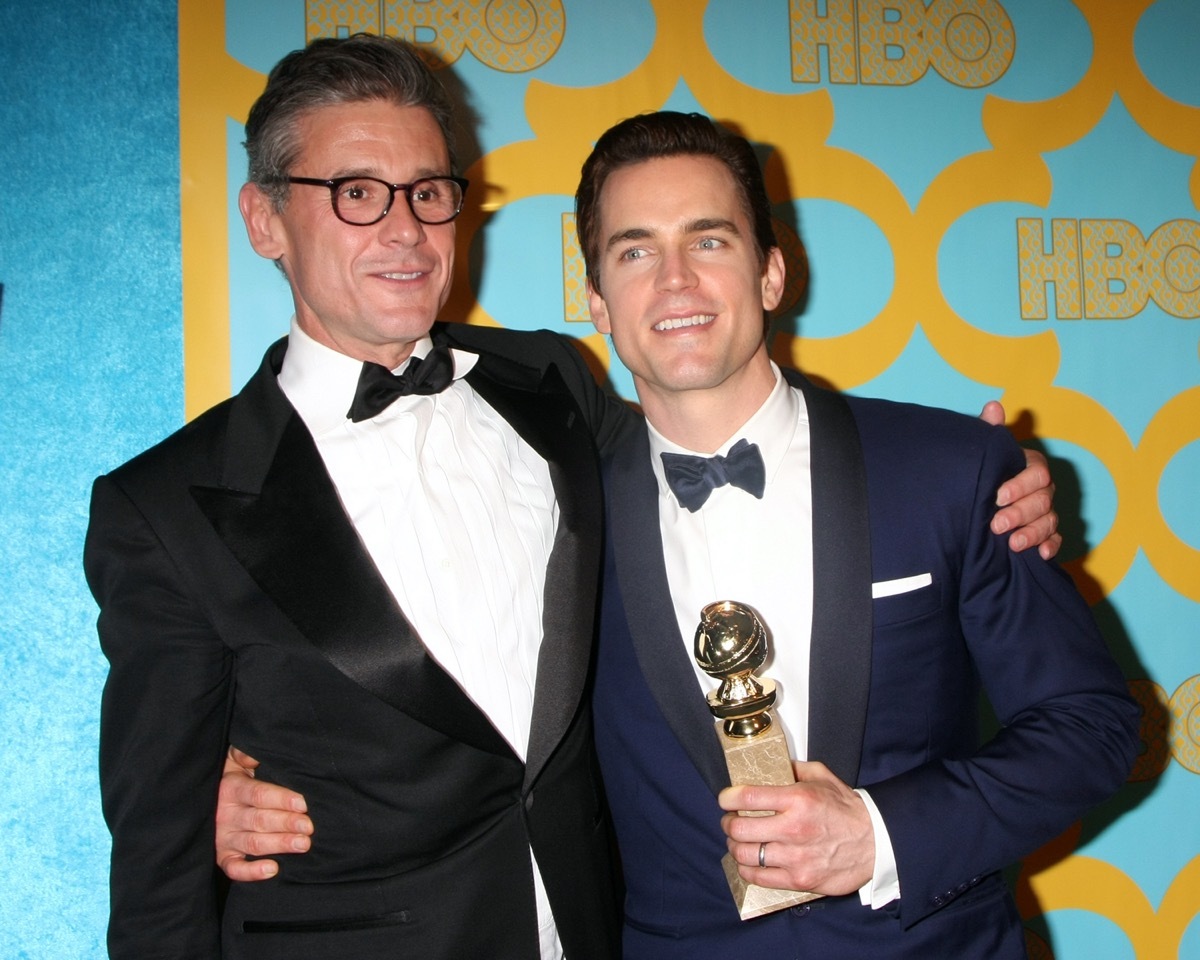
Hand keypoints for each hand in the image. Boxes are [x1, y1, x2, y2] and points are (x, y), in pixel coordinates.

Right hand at [216, 746, 312, 881]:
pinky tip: (273, 869)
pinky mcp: (222, 857)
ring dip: (278, 844)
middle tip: (309, 827)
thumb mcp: (234, 761)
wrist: (202, 803)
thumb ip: (245, 754)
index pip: (258, 794)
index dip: (280, 799)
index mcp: (231, 788)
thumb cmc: (231, 778)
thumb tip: (256, 750)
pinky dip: (251, 872)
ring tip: (303, 844)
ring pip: (253, 843)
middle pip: (259, 820)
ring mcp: (223, 838)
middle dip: (286, 823)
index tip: (303, 803)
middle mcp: (225, 814)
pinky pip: (234, 869)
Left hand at [718, 761, 873, 896]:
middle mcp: (793, 828)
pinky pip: (759, 877)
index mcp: (798, 799)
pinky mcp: (799, 879)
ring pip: (745, 854)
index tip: (725, 799)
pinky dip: (746, 870)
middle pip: (740, 827)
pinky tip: (748, 862)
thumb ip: (794, 769)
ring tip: (738, 841)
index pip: (748, 796)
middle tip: (730, 821)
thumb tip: (772, 765)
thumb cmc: (847, 810)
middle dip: (728, 823)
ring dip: (735, 846)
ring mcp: (795, 856)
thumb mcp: (822, 777)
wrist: (876, 842)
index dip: (728, 797)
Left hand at [978, 401, 1060, 558]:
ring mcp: (1046, 511)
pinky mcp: (1046, 532)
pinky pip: (1056, 539)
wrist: (977, 498)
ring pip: (1049, 521)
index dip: (1020, 485)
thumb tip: (993, 406)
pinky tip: (1040, 555)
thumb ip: (990, 432)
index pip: (1037, 473)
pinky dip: (1050, 547)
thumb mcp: (985, 452)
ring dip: (1033, 533)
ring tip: (1012, 544)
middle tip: (996, 524)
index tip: (997, 496)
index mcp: (1031, 467)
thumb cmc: (984, 470)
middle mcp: (1043, 488)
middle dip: (1020, 514)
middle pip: (1043, 500)